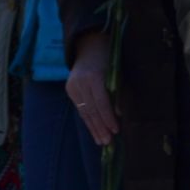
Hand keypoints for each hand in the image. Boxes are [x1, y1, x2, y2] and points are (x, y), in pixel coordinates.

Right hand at [65, 31, 119, 145]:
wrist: (89, 47)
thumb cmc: (108, 61)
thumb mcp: (116, 74)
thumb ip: (117, 93)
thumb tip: (119, 114)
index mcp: (93, 77)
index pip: (101, 103)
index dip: (108, 118)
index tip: (116, 131)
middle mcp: (80, 82)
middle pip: (91, 110)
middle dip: (100, 128)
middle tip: (107, 142)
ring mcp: (72, 86)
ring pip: (84, 111)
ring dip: (93, 128)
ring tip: (100, 141)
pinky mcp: (69, 89)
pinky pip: (80, 108)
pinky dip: (87, 120)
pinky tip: (93, 130)